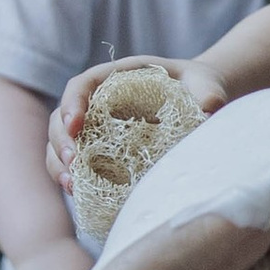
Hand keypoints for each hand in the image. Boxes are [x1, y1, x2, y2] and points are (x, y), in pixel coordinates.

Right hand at [46, 56, 225, 193]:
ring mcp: (95, 126)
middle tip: (73, 162)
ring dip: (59, 163)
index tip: (75, 123)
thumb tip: (210, 109)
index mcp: (116, 77)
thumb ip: (207, 93)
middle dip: (61, 140)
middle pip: (62, 117)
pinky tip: (78, 192)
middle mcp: (98, 101)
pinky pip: (73, 162)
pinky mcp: (98, 149)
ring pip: (60, 142)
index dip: (72, 103)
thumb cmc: (198, 89)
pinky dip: (69, 176)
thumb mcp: (205, 86)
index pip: (82, 85)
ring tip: (71, 185)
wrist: (199, 102)